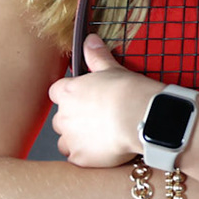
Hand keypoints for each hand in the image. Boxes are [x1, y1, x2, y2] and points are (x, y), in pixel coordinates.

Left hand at [46, 36, 161, 167]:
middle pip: (60, 119)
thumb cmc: (129, 93)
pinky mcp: (80, 158)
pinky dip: (87, 156)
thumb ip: (97, 56)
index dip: (70, 95)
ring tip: (101, 137)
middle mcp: (64, 116)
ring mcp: (70, 138)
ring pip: (65, 141)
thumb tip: (89, 40)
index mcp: (69, 92)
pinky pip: (77, 159)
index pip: (57, 92)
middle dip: (75, 120)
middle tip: (99, 119)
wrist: (141, 118)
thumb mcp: (113, 69)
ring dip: (78, 140)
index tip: (84, 98)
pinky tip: (104, 151)